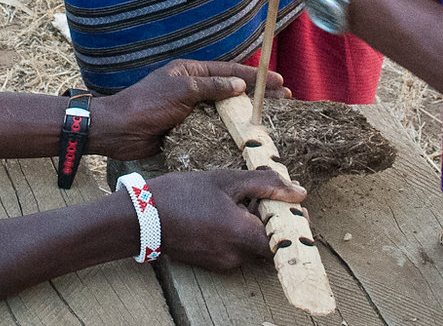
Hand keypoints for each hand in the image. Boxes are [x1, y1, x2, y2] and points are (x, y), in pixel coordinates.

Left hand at [92, 60, 287, 159]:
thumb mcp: (181, 89)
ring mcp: (192, 110)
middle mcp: (194, 88)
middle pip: (233, 90)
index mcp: (191, 71)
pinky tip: (248, 138)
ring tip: (273, 120)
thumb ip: (211, 86)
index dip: (257, 76)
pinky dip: (231, 132)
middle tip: (284, 100)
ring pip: (227, 111)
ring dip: (248, 114)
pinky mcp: (189, 130)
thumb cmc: (147, 104)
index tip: (279, 81)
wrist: (119, 131)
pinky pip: (215, 129)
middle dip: (259, 95)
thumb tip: (240, 85)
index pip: (231, 71)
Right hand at [150, 168, 305, 273]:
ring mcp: (223, 263)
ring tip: (240, 196)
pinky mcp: (212, 262)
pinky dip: (238, 229)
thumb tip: (299, 192)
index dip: (292, 222)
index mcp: (241, 235)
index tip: (292, 204)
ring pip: (252, 243)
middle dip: (271, 216)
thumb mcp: (227, 180)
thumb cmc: (182, 195)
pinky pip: (236, 247)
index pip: (284, 239)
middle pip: (269, 240)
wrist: (143, 217)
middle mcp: (235, 256)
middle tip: (263, 192)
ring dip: (254, 221)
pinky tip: (225, 209)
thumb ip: (267, 185)